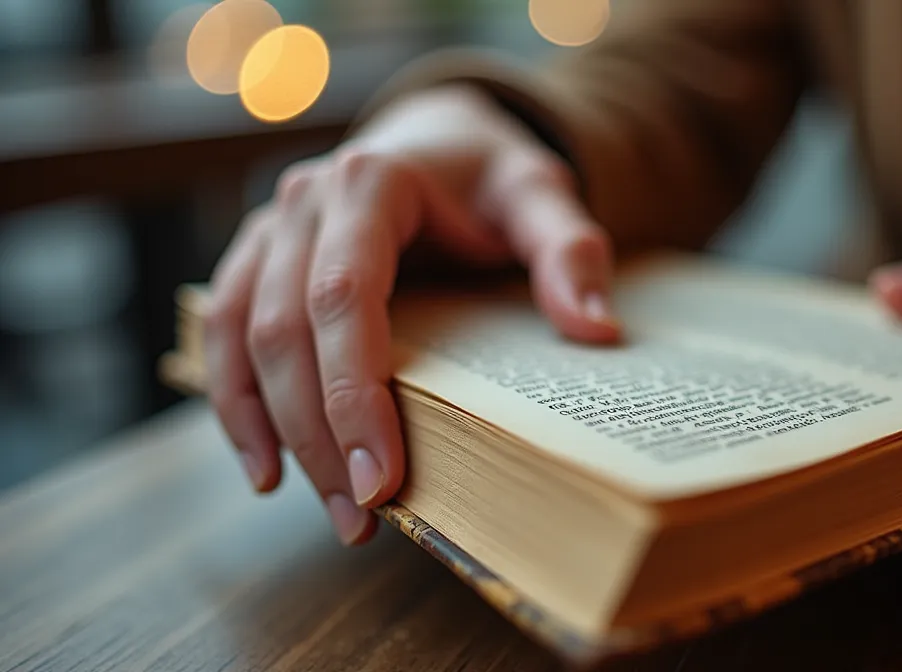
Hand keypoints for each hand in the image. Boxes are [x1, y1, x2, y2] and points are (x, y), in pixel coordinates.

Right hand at [203, 85, 620, 544]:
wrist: (438, 140)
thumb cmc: (489, 177)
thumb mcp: (541, 197)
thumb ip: (569, 251)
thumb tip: (595, 331)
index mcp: (371, 182)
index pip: (345, 298)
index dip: (352, 392)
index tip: (380, 477)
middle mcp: (305, 202)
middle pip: (284, 331)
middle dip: (318, 434)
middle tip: (363, 517)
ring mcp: (270, 230)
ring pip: (242, 339)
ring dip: (275, 433)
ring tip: (329, 511)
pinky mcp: (255, 260)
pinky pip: (220, 333)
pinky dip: (235, 404)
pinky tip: (267, 469)